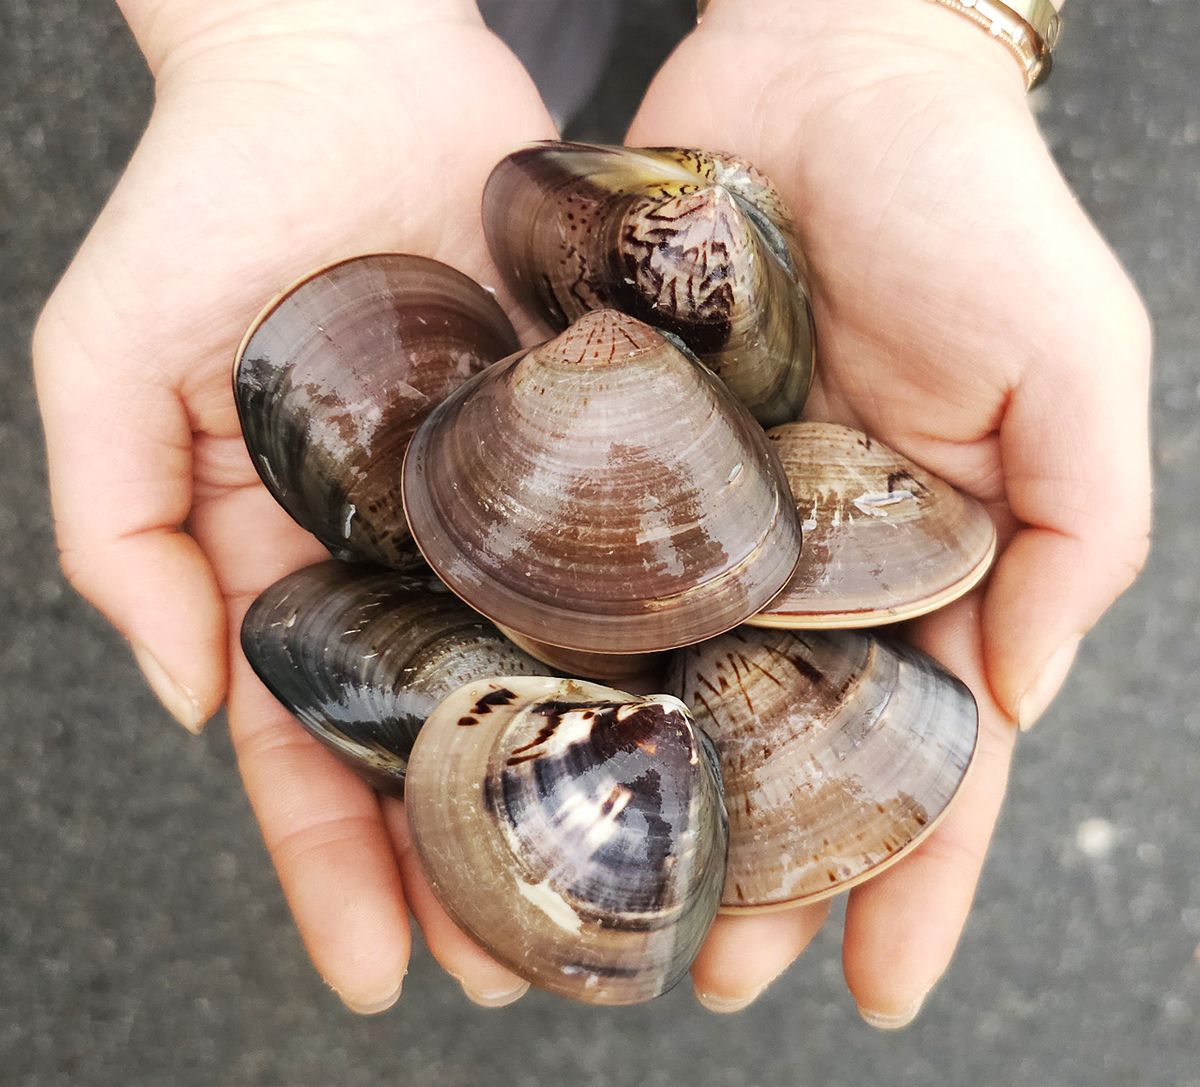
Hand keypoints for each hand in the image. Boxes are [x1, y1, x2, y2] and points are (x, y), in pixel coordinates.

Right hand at [34, 0, 555, 1011]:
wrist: (342, 66)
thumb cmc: (203, 202)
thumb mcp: (104, 367)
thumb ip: (120, 532)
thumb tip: (194, 699)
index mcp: (285, 566)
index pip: (303, 751)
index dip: (330, 871)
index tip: (373, 979)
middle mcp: (398, 559)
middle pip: (438, 745)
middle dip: (469, 866)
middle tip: (523, 974)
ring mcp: (495, 508)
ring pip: (540, 676)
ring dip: (571, 788)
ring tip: (621, 892)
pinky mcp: (579, 438)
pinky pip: (617, 556)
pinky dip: (650, 641)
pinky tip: (696, 720)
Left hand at [628, 0, 1150, 1023]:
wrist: (823, 70)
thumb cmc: (970, 204)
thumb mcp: (1076, 367)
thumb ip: (1079, 535)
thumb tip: (1015, 700)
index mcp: (933, 562)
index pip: (932, 755)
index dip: (915, 880)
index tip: (881, 991)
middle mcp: (816, 560)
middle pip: (787, 750)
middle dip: (763, 868)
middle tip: (707, 972)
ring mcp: (710, 516)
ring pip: (677, 690)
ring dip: (653, 797)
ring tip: (605, 895)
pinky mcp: (620, 454)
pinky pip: (587, 574)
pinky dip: (562, 658)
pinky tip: (526, 733)